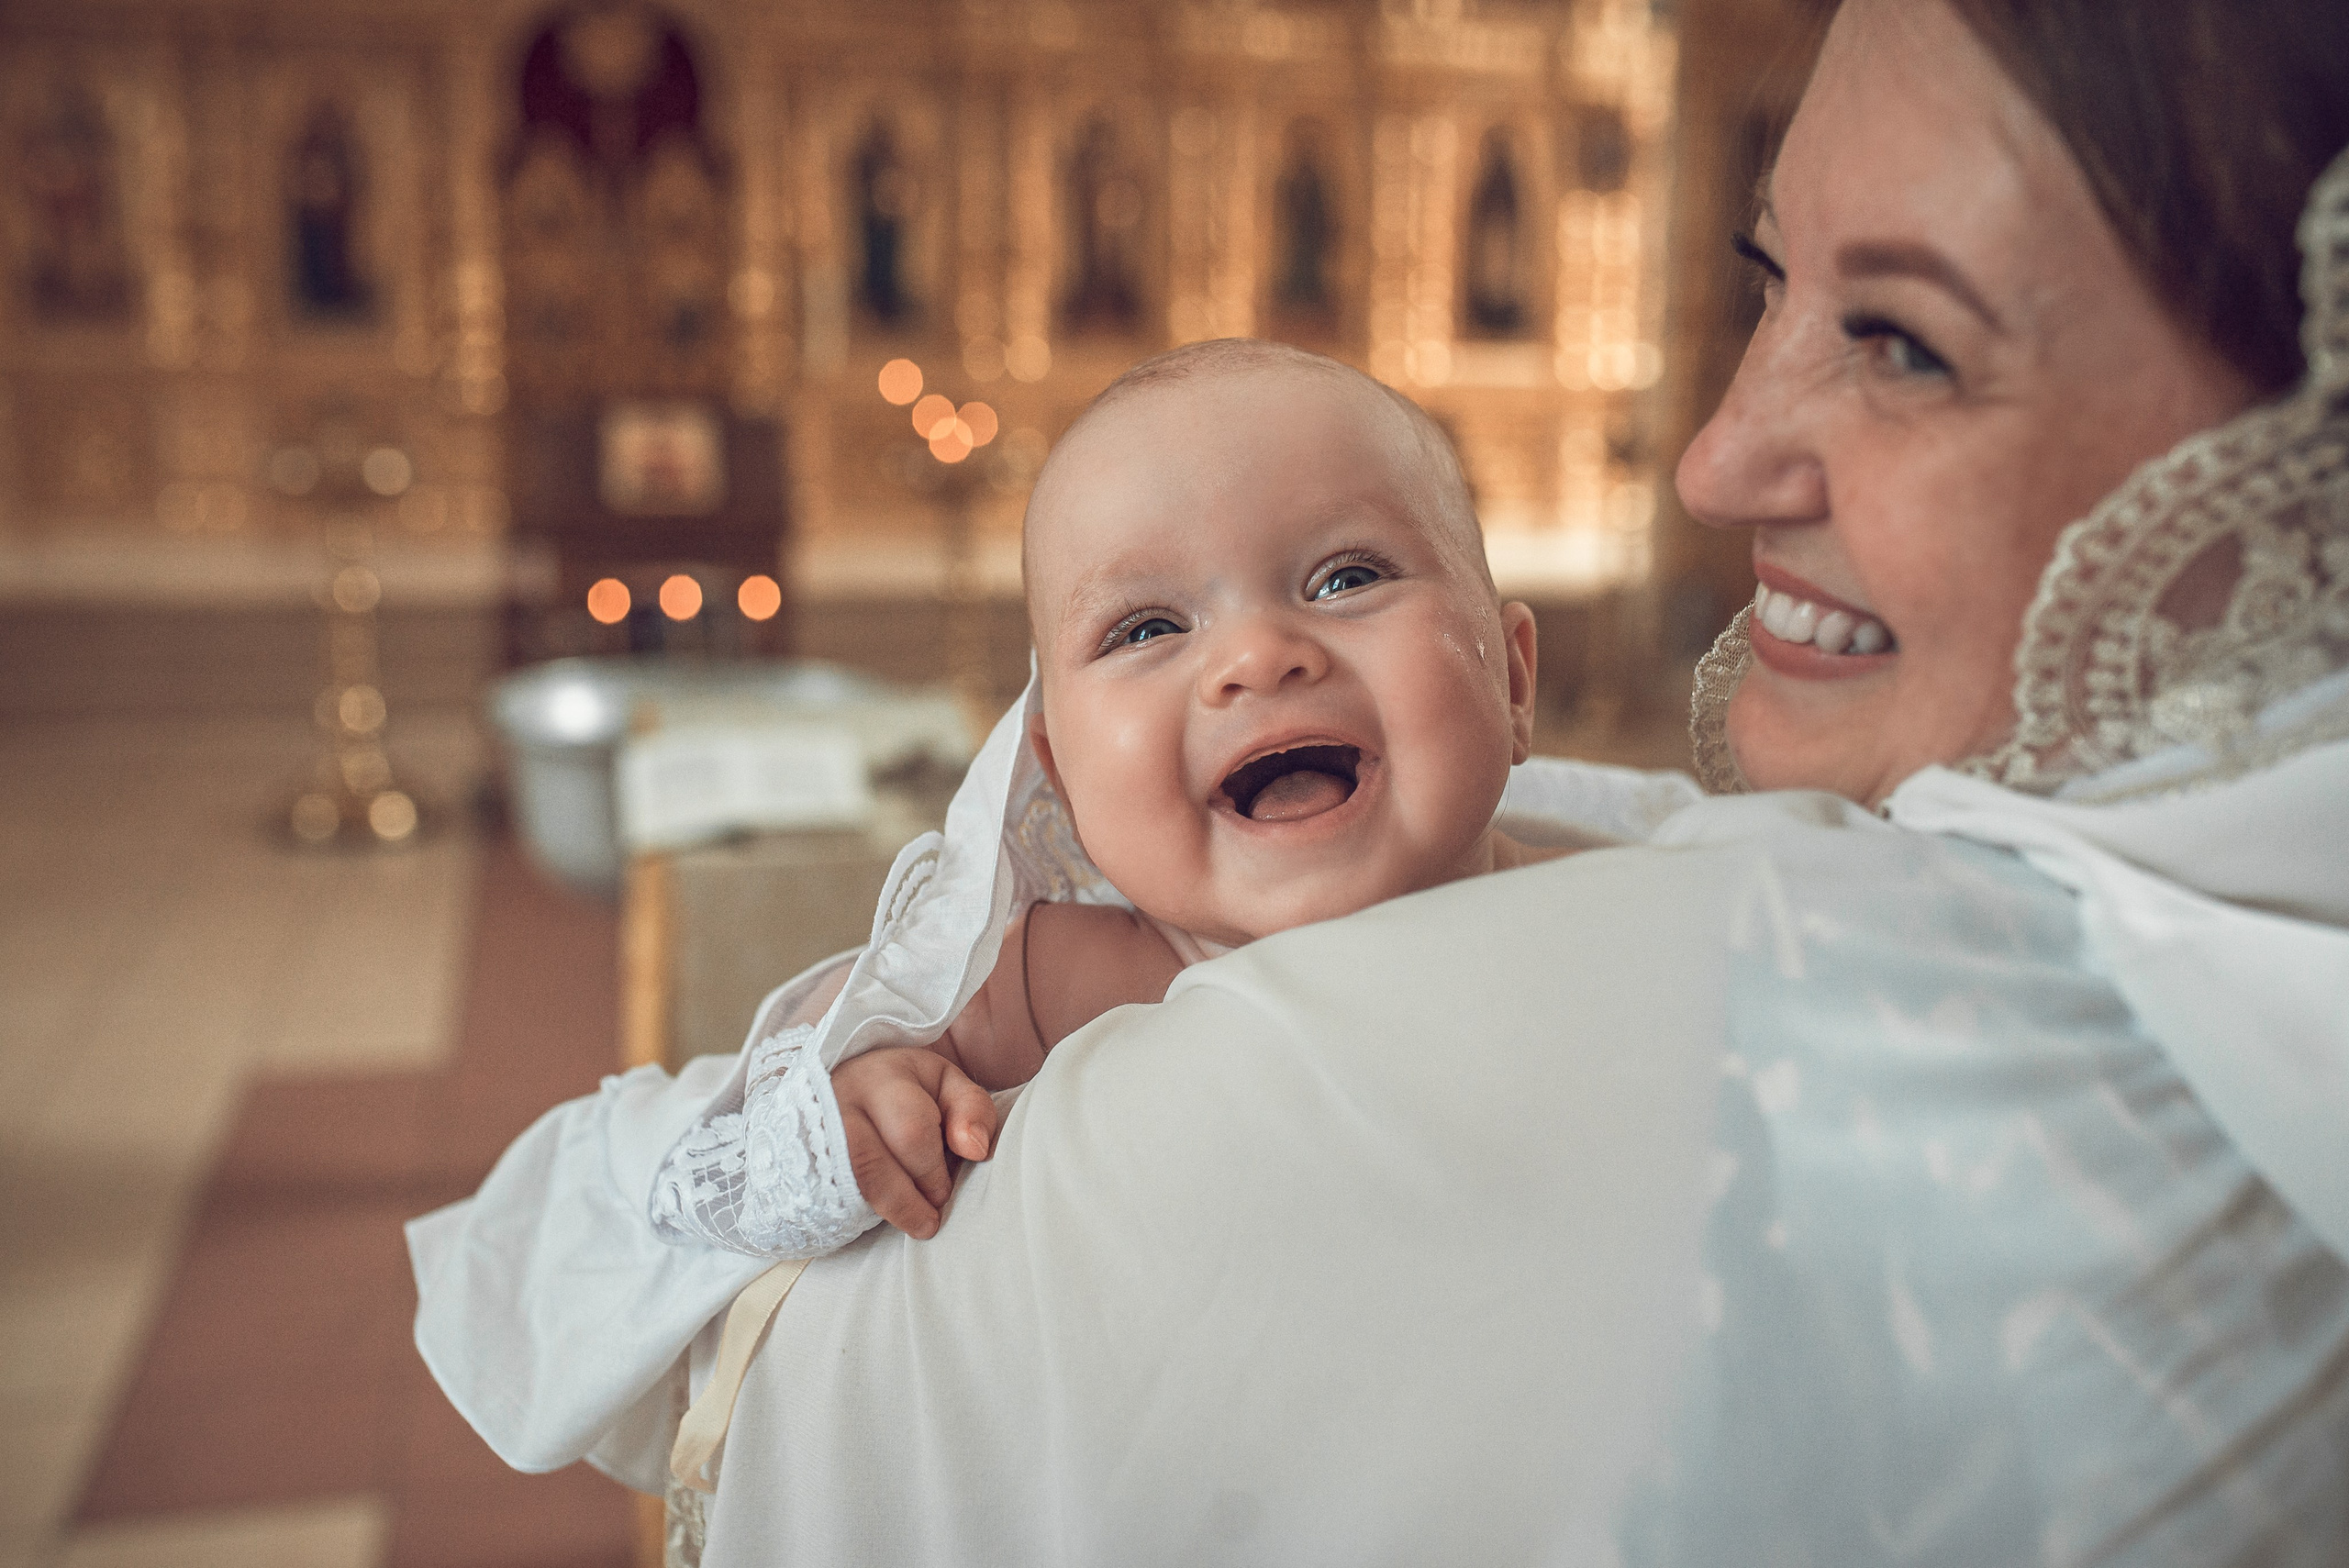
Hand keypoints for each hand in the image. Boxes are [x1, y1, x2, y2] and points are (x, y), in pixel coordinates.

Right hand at [830, 1047, 998, 1238]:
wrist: (845, 1087)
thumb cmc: (908, 1092)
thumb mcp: (946, 1087)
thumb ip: (972, 1110)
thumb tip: (976, 1149)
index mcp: (882, 1076)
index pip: (910, 1131)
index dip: (932, 1171)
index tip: (946, 1190)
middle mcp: (838, 1101)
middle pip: (872, 1163)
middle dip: (910, 1197)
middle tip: (932, 1209)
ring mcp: (812, 1131)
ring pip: (847, 1183)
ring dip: (889, 1210)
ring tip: (918, 1224)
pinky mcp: (801, 1160)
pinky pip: (826, 1197)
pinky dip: (861, 1211)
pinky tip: (883, 1217)